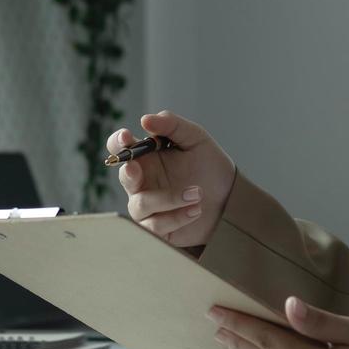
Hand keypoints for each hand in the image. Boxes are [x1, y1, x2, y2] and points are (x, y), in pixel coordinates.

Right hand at [109, 110, 236, 248]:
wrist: (230, 199)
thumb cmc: (209, 166)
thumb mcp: (196, 138)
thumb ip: (172, 125)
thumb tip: (145, 119)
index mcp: (146, 157)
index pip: (120, 148)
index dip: (117, 142)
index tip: (126, 137)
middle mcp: (142, 182)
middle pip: (124, 177)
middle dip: (129, 172)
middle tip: (137, 167)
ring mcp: (148, 207)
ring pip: (141, 205)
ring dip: (169, 198)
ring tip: (198, 193)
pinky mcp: (157, 228)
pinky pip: (155, 226)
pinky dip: (177, 217)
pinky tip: (196, 209)